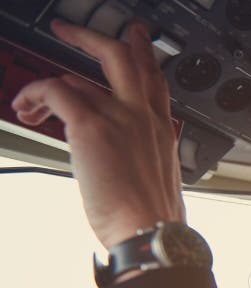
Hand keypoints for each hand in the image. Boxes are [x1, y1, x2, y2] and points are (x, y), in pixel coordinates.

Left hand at [11, 19, 184, 248]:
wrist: (150, 230)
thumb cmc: (153, 217)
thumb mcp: (160, 180)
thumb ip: (145, 157)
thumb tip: (125, 158)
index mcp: (161, 129)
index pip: (153, 80)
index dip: (143, 55)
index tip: (135, 41)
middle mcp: (143, 116)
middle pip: (121, 59)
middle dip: (93, 39)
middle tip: (71, 32)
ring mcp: (119, 117)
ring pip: (76, 78)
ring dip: (47, 87)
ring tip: (30, 104)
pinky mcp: (91, 127)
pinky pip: (54, 92)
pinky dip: (34, 95)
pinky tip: (26, 109)